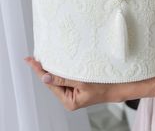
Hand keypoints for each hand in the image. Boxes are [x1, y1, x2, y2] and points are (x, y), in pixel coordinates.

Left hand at [24, 57, 149, 110]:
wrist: (121, 85)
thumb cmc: (105, 85)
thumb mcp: (83, 82)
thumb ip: (63, 79)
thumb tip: (45, 77)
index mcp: (69, 100)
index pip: (49, 83)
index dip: (39, 70)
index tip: (30, 60)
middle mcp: (70, 97)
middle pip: (53, 80)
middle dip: (45, 68)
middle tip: (35, 56)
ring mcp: (74, 91)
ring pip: (60, 77)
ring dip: (54, 67)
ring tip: (45, 57)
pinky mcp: (79, 84)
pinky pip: (67, 75)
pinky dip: (62, 68)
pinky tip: (59, 61)